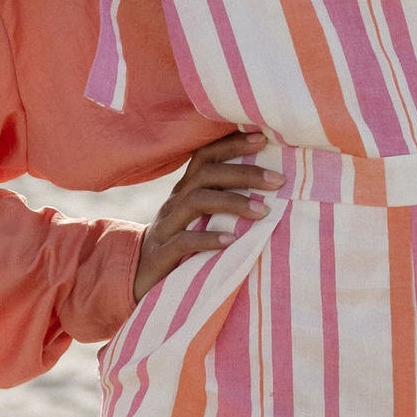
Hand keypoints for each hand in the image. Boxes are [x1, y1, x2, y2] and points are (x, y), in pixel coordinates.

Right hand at [131, 131, 279, 304]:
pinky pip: (183, 241)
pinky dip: (208, 239)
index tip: (264, 138)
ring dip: (232, 203)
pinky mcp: (161, 254)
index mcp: (185, 192)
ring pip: (196, 201)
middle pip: (205, 174)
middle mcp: (174, 203)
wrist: (138, 278)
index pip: (206, 156)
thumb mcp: (199, 222)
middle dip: (244, 173)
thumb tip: (270, 195)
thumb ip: (223, 206)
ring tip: (263, 212)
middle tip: (278, 181)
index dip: (232, 144)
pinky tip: (232, 241)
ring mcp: (166, 227)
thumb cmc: (180, 248)